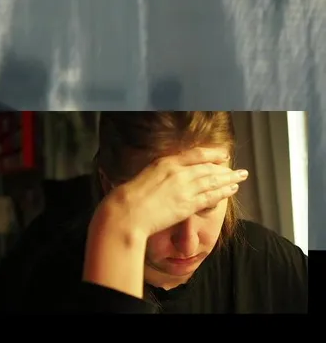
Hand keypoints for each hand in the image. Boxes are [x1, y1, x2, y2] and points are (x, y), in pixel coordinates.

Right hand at [82, 146, 246, 298]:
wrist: (127, 212)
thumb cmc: (129, 196)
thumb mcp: (146, 175)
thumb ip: (162, 173)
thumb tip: (172, 175)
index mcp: (166, 162)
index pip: (196, 155)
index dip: (213, 154)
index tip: (223, 155)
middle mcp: (178, 173)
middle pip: (208, 168)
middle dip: (226, 169)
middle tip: (239, 171)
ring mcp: (184, 189)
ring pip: (213, 181)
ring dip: (229, 180)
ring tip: (240, 179)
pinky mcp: (188, 205)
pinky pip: (210, 197)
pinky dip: (223, 193)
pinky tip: (231, 191)